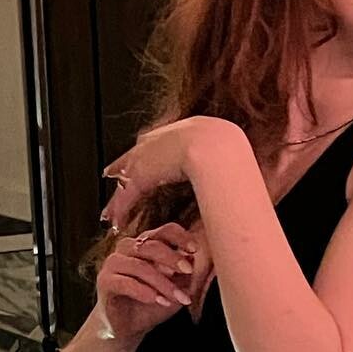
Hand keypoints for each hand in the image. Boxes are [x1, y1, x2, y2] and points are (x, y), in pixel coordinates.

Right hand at [96, 223, 199, 343]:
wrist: (130, 326)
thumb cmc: (154, 302)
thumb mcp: (176, 287)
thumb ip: (184, 273)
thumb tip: (192, 258)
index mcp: (147, 244)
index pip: (164, 232)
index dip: (180, 237)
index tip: (195, 249)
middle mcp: (128, 248)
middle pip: (150, 245)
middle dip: (172, 258)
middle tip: (189, 271)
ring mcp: (114, 263)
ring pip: (140, 266)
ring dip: (162, 282)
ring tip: (178, 297)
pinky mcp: (104, 281)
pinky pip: (125, 282)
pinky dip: (144, 292)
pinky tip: (158, 300)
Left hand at [101, 115, 238, 231]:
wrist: (214, 146)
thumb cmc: (227, 147)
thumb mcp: (226, 148)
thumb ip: (227, 159)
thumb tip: (241, 168)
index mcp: (177, 131)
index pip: (156, 143)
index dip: (148, 153)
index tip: (144, 160)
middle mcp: (156, 142)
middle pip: (133, 158)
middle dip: (122, 169)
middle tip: (113, 176)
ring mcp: (146, 158)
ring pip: (125, 179)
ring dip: (118, 197)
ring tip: (111, 211)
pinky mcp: (141, 176)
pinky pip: (126, 196)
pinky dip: (120, 209)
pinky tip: (116, 221)